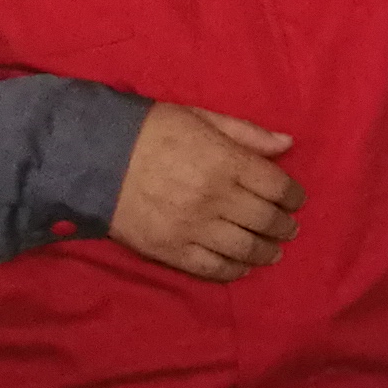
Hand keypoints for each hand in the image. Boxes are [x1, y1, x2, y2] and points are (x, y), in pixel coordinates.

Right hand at [108, 104, 301, 281]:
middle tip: (289, 228)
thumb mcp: (200, 117)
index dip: (293, 196)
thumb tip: (288, 143)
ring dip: (266, 252)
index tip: (296, 200)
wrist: (91, 157)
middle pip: (266, 220)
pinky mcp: (170, 249)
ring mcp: (193, 227)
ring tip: (273, 251)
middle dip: (284, 226)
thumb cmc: (150, 131)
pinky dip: (234, 270)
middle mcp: (215, 197)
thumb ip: (246, 133)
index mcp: (226, 161)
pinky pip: (212, 267)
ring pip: (245, 248)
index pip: (277, 186)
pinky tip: (243, 266)